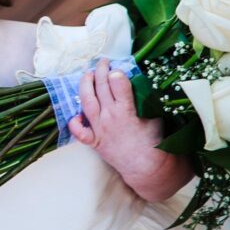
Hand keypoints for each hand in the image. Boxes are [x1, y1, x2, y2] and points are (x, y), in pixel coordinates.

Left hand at [68, 58, 175, 196]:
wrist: (147, 167)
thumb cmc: (154, 140)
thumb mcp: (155, 116)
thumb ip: (145, 99)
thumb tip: (138, 81)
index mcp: (127, 111)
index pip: (118, 86)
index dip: (115, 74)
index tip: (116, 67)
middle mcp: (110, 117)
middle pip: (101, 88)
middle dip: (100, 71)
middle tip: (102, 62)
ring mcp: (100, 128)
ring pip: (87, 102)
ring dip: (85, 85)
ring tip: (87, 74)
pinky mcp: (94, 141)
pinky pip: (79, 132)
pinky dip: (74, 123)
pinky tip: (74, 114)